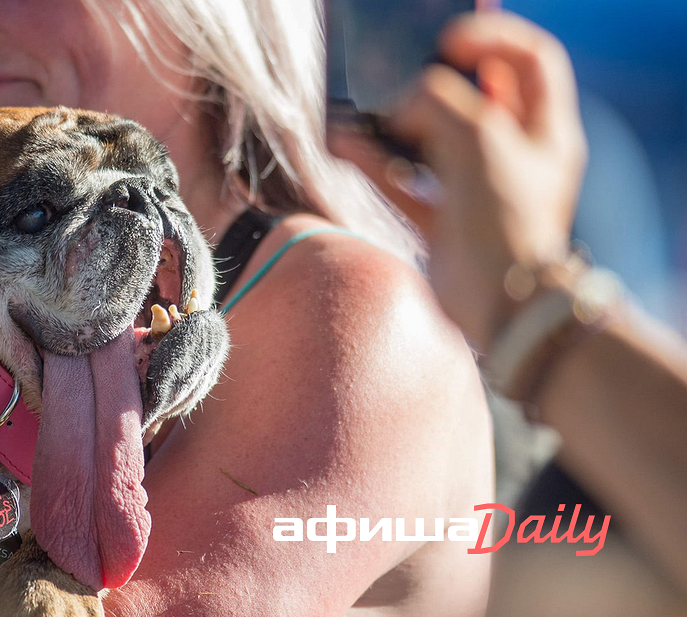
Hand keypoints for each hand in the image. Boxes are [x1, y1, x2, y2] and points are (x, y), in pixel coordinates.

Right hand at [329, 12, 587, 348]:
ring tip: (362, 107)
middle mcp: (515, 157)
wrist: (499, 307)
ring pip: (432, 140)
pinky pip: (403, 181)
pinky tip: (345, 145)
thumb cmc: (505, 221)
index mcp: (544, 130)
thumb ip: (438, 101)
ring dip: (394, 122)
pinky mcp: (445, 223)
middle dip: (434, 80)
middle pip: (476, 98)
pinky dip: (375, 163)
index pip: (528, 60)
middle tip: (402, 73)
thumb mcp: (478, 135)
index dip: (491, 37)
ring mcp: (478, 190)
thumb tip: (403, 105)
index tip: (448, 40)